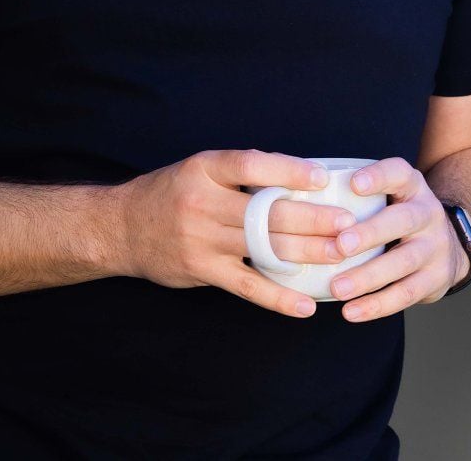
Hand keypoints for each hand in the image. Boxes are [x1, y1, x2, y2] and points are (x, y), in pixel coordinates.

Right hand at [112, 149, 359, 318]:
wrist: (121, 227)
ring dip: (307, 253)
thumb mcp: (199, 169)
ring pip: (263, 247)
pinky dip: (279, 298)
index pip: (252, 165)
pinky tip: (305, 305)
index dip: (289, 171)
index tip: (323, 179)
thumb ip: (241, 171)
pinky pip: (247, 286)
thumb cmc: (170, 193)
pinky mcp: (202, 270)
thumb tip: (298, 173)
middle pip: (266, 211)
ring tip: (340, 256)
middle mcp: (202, 202)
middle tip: (349, 224)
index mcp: (204, 168)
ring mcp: (201, 238)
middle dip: (313, 219)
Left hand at [323, 157, 467, 322]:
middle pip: (403, 220)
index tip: (353, 184)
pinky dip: (377, 305)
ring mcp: (435, 247)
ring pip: (404, 261)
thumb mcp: (391, 197)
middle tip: (340, 245)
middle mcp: (428, 213)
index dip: (378, 177)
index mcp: (412, 187)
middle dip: (370, 233)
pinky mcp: (436, 278)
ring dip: (368, 276)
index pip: (398, 173)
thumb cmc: (399, 219)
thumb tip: (299, 199)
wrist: (449, 246)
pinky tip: (351, 311)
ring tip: (337, 288)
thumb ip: (358, 197)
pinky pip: (406, 294)